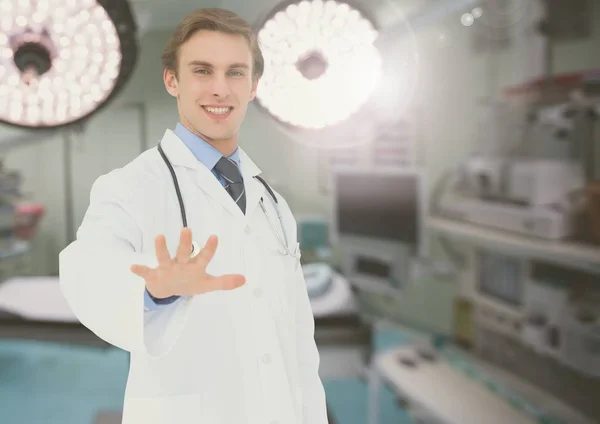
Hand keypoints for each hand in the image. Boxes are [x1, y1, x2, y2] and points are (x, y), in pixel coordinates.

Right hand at [130, 228, 245, 298]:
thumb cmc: (189, 282)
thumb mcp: (207, 284)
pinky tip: (132, 267)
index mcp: (195, 265)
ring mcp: (167, 268)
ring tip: (159, 237)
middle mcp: (181, 263)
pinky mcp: (154, 276)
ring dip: (162, 248)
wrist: (167, 289)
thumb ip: (224, 282)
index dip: (209, 248)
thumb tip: (244, 280)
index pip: (204, 256)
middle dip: (185, 242)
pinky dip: (140, 270)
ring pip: (164, 257)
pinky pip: (146, 272)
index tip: (215, 236)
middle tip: (187, 229)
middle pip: (184, 252)